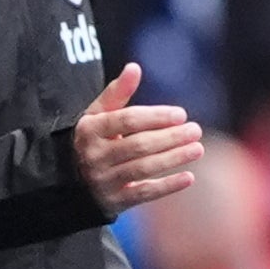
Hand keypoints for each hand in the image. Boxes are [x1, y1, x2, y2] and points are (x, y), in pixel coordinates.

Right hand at [69, 66, 203, 214]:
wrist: (71, 179)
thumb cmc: (94, 139)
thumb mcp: (98, 114)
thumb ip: (117, 92)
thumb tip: (134, 67)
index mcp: (91, 130)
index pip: (127, 121)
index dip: (156, 117)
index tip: (181, 114)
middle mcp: (95, 156)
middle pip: (138, 145)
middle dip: (170, 138)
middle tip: (195, 130)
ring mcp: (103, 180)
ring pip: (143, 168)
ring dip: (173, 158)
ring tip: (197, 148)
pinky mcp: (114, 201)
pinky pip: (143, 194)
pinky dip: (167, 186)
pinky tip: (189, 177)